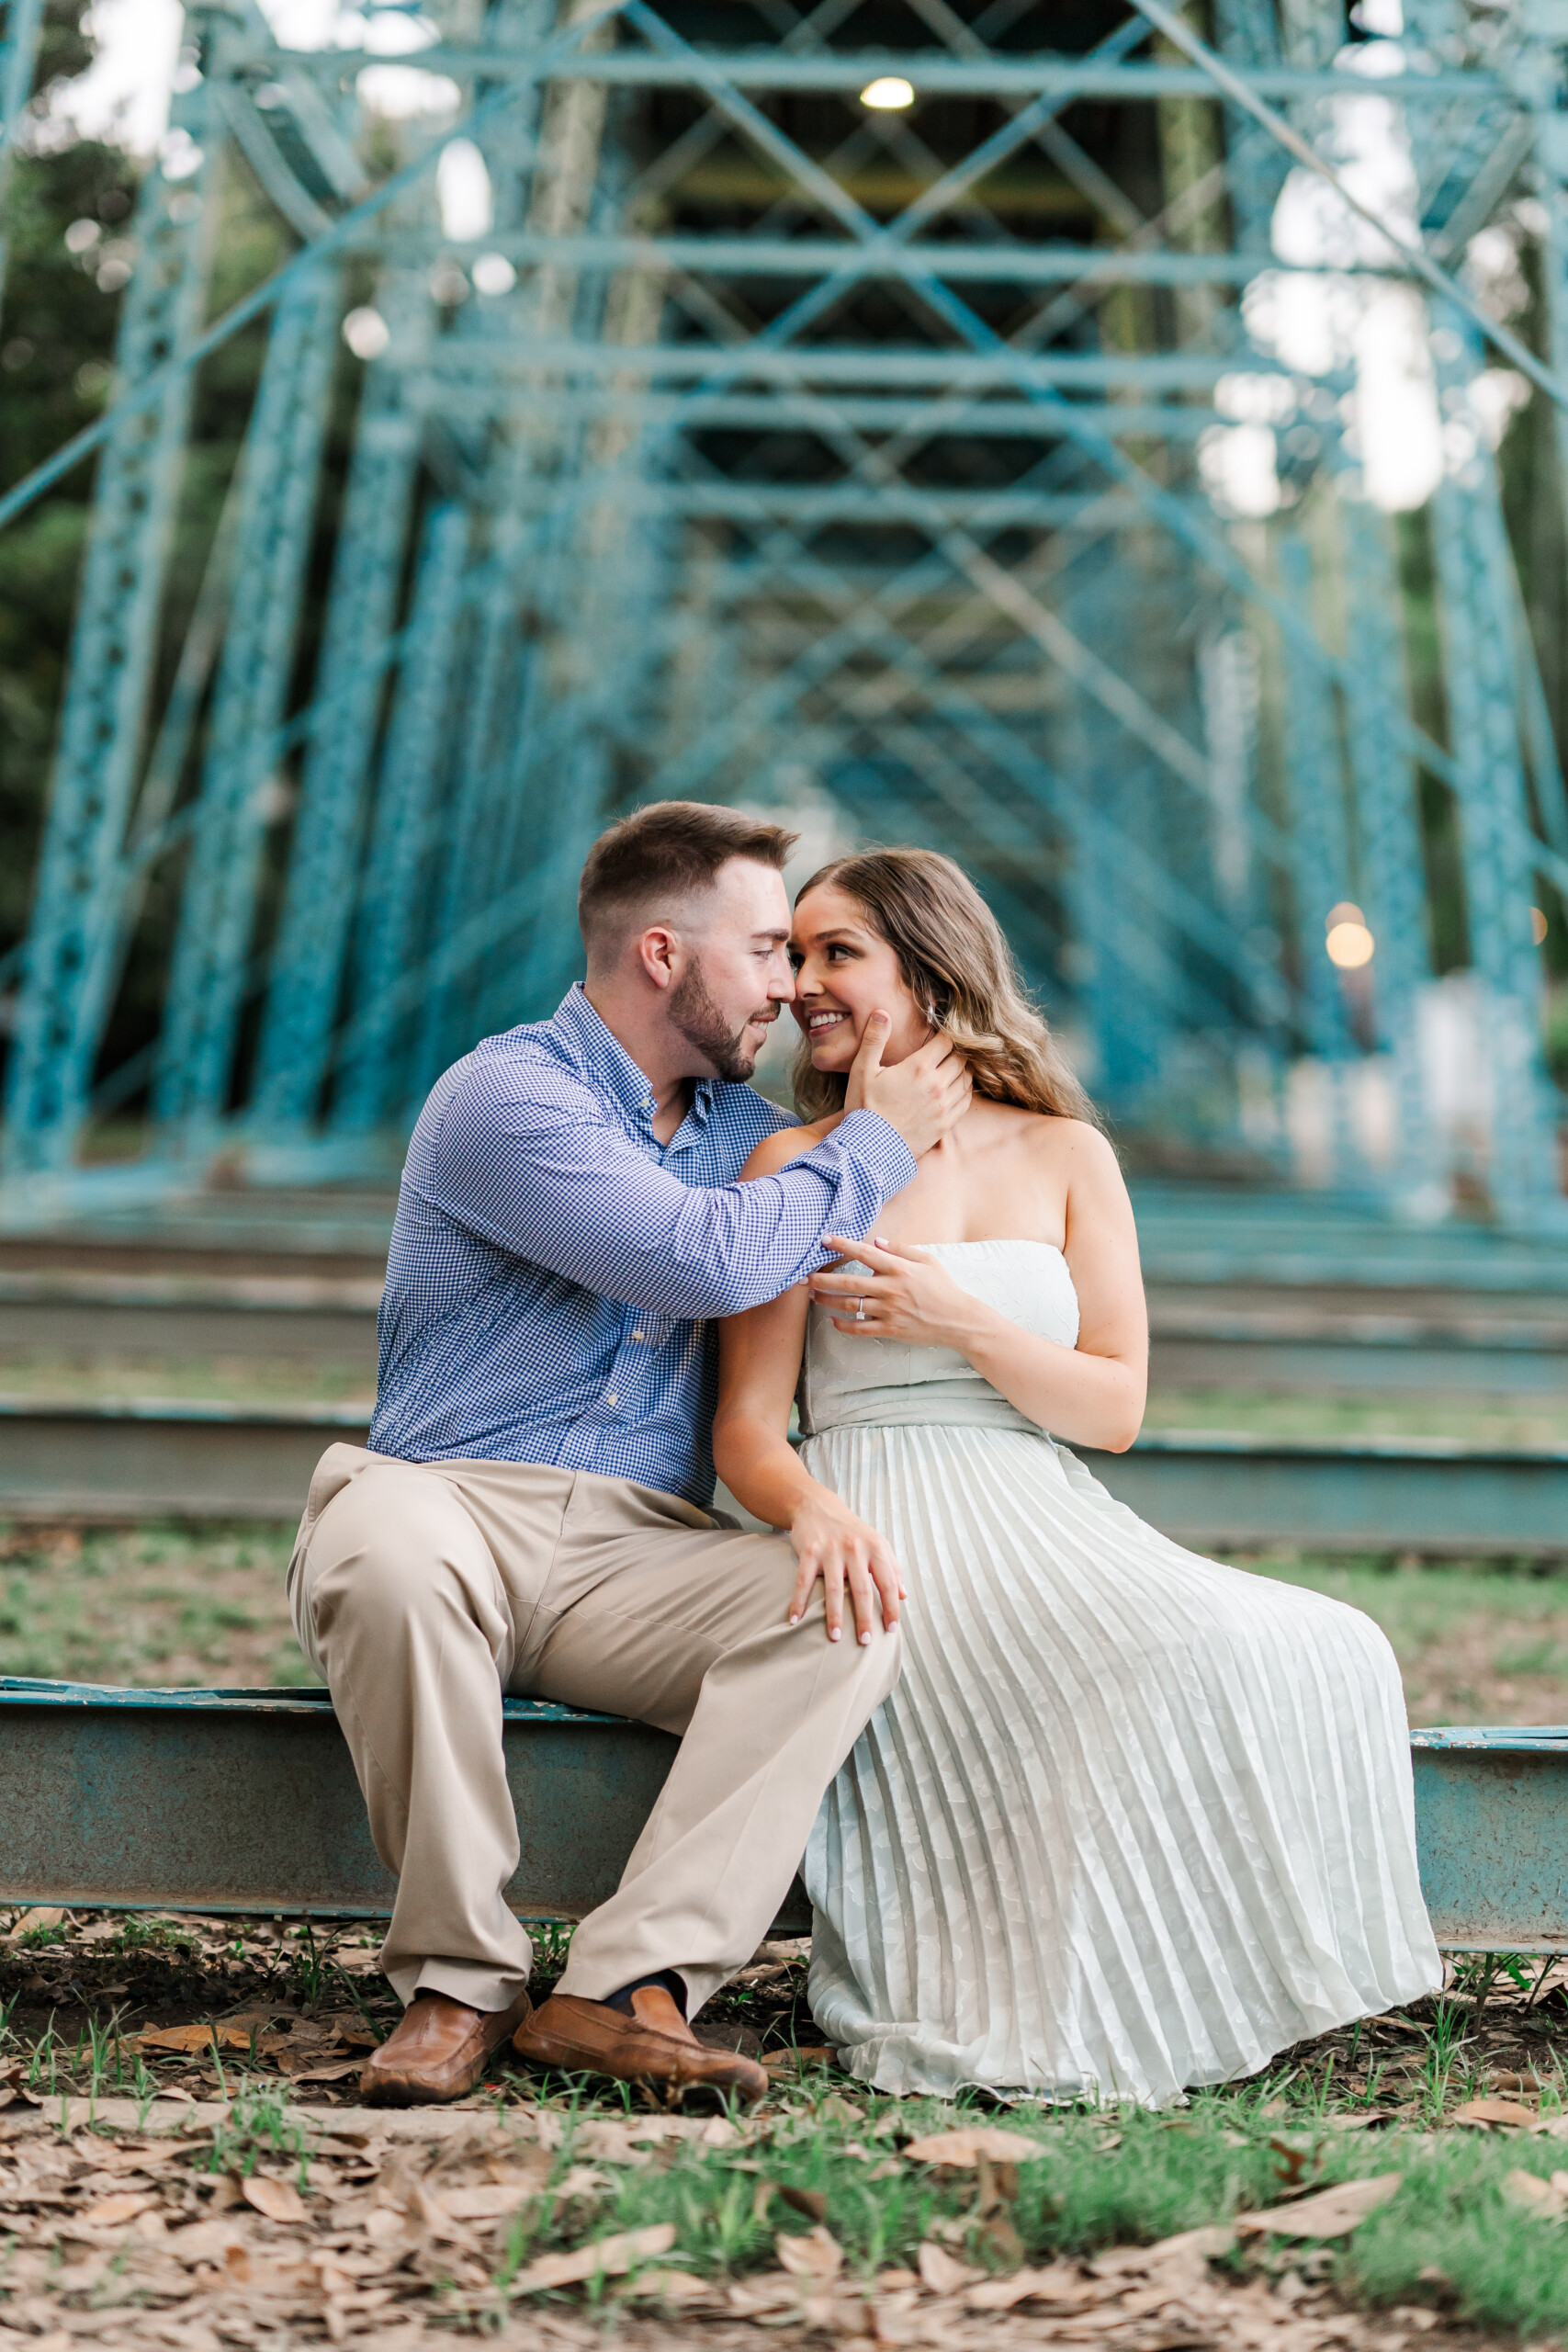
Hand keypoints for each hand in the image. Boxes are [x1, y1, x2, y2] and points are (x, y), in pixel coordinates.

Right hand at [787, 1488, 903, 1644]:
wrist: (818, 1507)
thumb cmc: (851, 1531)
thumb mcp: (877, 1543)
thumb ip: (892, 1568)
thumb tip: (904, 1596)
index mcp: (875, 1548)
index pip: (888, 1583)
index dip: (892, 1608)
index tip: (891, 1630)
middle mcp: (855, 1549)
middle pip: (862, 1590)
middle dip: (864, 1618)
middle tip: (865, 1641)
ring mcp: (830, 1550)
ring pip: (834, 1589)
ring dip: (834, 1616)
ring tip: (836, 1638)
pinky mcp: (809, 1552)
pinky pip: (803, 1582)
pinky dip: (798, 1602)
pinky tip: (795, 1621)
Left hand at [809, 1232, 981, 1349]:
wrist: (958, 1320)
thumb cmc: (943, 1288)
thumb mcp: (927, 1261)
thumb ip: (901, 1250)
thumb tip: (877, 1241)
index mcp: (899, 1269)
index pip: (864, 1253)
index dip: (842, 1245)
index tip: (825, 1240)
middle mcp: (890, 1288)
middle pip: (848, 1281)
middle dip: (822, 1278)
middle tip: (804, 1276)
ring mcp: (888, 1310)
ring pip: (849, 1305)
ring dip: (827, 1300)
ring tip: (813, 1296)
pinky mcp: (889, 1329)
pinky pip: (860, 1328)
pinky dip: (843, 1325)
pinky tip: (832, 1321)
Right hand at [846, 1015, 970, 1158]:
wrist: (869, 1150)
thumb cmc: (864, 1109)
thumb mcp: (862, 1070)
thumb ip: (874, 1039)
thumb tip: (881, 1013)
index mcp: (918, 1068)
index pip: (946, 1042)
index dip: (945, 1034)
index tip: (940, 1033)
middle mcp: (937, 1085)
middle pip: (960, 1059)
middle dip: (956, 1050)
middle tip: (948, 1049)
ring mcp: (944, 1106)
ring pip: (966, 1079)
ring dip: (963, 1069)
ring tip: (954, 1066)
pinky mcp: (945, 1124)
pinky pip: (966, 1101)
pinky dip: (965, 1090)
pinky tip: (957, 1088)